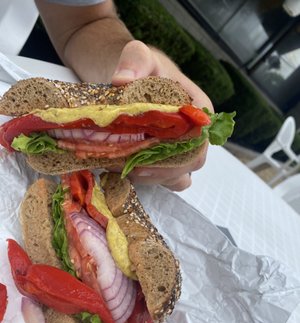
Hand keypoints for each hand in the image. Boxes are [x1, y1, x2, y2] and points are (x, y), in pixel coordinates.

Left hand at [111, 40, 212, 190]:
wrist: (131, 76)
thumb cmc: (142, 67)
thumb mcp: (139, 56)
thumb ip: (134, 61)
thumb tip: (122, 81)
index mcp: (199, 110)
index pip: (199, 142)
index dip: (177, 155)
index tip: (146, 159)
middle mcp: (196, 132)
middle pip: (190, 164)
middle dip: (162, 170)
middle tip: (132, 167)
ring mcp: (183, 147)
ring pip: (179, 176)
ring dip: (155, 178)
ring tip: (127, 169)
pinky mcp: (168, 157)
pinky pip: (168, 179)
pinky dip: (152, 180)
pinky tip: (129, 171)